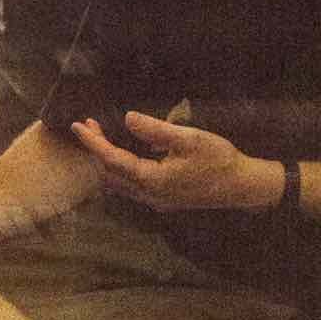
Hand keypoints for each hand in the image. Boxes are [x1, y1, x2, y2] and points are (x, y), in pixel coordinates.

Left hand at [70, 111, 281, 213]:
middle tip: (90, 126)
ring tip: (102, 137)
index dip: (93, 142)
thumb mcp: (188, 139)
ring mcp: (156, 200)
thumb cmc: (219, 160)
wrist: (242, 186)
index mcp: (151, 180)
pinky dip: (121, 170)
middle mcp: (148, 195)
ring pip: (119, 183)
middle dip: (97, 150)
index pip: (112, 159)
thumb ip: (156, 130)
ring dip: (107, 161)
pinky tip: (125, 156)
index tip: (78, 125)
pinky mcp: (164, 200)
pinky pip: (132, 186)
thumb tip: (127, 118)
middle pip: (110, 174)